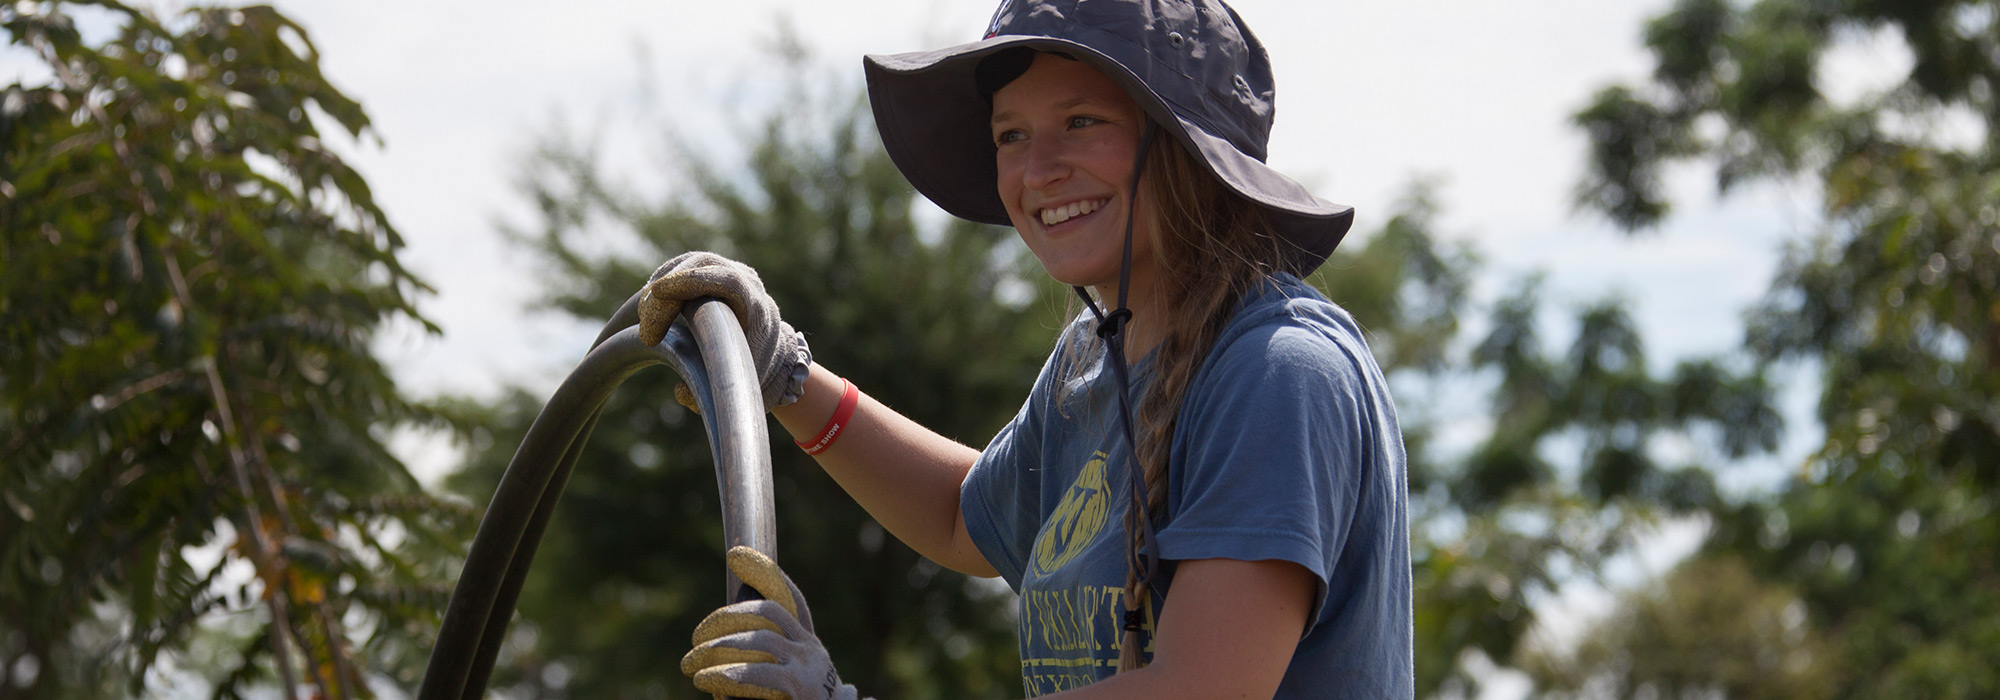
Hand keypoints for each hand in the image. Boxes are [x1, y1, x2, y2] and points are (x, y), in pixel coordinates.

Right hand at [639, 252, 810, 410]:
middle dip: (666, 294)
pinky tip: (646, 311)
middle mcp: (746, 282)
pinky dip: (660, 287)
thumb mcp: (743, 386)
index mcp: (759, 307)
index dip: (692, 281)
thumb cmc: (755, 370)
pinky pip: (680, 269)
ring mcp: (727, 271)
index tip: (658, 292)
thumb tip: (680, 391)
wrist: (770, 351)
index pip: (728, 280)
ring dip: (659, 290)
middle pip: (701, 267)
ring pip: (686, 265)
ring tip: (642, 321)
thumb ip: (716, 392)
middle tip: (645, 325)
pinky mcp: (709, 272)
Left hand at [682, 547, 860, 699]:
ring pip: (761, 639)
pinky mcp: (801, 686)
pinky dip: (728, 673)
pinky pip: (759, 672)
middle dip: (726, 618)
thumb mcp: (785, 680)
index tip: (737, 555)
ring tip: (691, 663)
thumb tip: (718, 646)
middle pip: (768, 612)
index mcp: (808, 644)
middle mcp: (811, 649)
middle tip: (697, 637)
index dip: (764, 572)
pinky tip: (706, 678)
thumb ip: (762, 660)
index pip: (790, 599)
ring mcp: (809, 666)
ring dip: (719, 648)